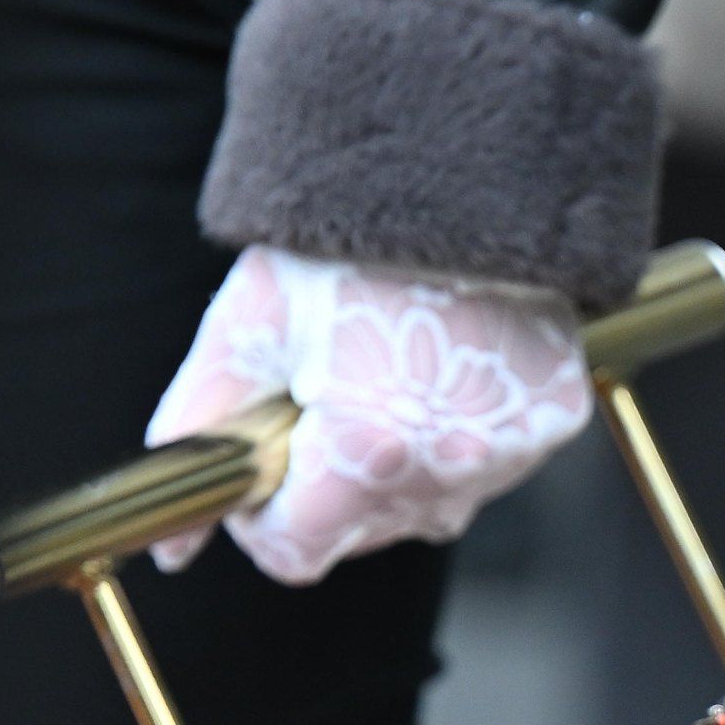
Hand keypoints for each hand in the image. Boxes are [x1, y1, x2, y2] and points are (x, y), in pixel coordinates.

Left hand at [143, 247, 592, 583]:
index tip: (266, 457)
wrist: (463, 171)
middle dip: (326, 486)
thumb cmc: (342, 244)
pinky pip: (485, 469)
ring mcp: (507, 454)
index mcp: (362, 451)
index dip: (262, 516)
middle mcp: (444, 470)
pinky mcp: (551, 425)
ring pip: (424, 507)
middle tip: (322, 395)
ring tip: (387, 375)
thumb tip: (172, 552)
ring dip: (392, 468)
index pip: (293, 554)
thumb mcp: (247, 327)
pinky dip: (455, 439)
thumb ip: (199, 436)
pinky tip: (441, 368)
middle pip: (358, 535)